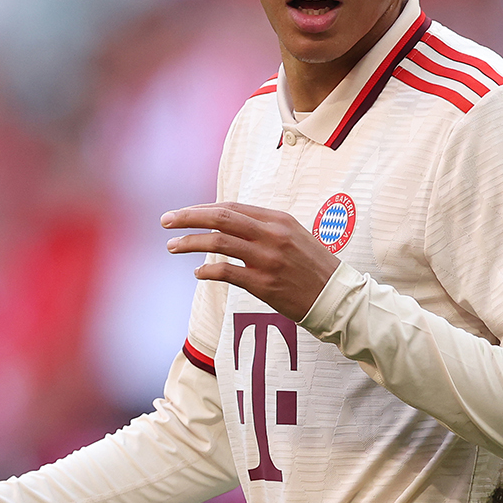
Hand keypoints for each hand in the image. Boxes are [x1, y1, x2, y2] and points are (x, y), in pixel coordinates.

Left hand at [163, 202, 338, 321]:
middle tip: (166, 222)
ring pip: (218, 243)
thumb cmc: (312, 266)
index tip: (183, 214)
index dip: (202, 209)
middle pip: (220, 217)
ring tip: (172, 246)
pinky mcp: (264, 284)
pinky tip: (197, 274)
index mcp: (278, 219)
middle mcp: (272, 235)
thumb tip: (227, 223)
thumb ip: (263, 227)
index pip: (231, 207)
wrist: (336, 296)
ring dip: (190, 243)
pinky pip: (226, 273)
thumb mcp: (293, 235)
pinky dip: (206, 272)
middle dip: (188, 217)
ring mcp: (268, 259)